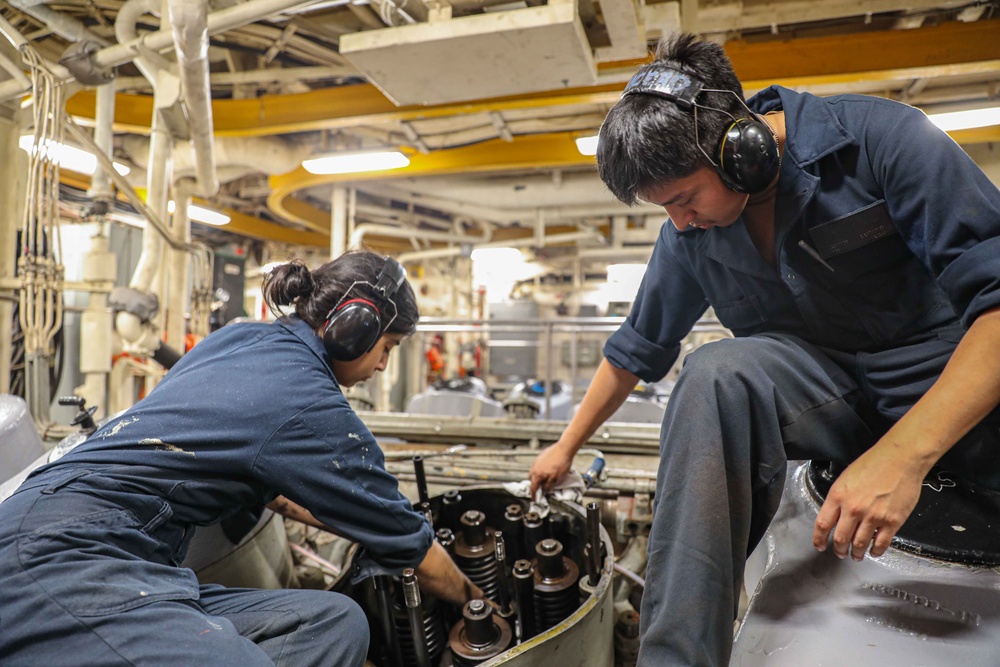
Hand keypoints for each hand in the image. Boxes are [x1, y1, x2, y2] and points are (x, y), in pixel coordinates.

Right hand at [529, 442, 573, 497]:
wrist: (564, 449)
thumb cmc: (562, 463)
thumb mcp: (556, 479)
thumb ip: (548, 485)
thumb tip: (544, 489)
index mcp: (538, 475)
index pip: (533, 488)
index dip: (533, 495)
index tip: (533, 499)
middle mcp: (535, 468)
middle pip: (531, 480)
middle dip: (534, 485)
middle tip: (539, 489)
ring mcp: (537, 461)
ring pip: (533, 472)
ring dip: (537, 477)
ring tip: (544, 479)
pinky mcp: (540, 457)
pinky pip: (537, 466)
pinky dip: (539, 471)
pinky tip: (547, 471)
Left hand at [812, 440, 927, 560]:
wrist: (900, 459)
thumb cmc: (874, 463)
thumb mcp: (846, 478)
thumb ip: (839, 498)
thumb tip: (835, 514)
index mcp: (838, 496)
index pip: (822, 524)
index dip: (819, 539)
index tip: (820, 545)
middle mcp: (853, 509)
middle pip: (840, 538)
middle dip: (839, 549)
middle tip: (840, 553)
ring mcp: (873, 517)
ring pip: (860, 544)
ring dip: (857, 553)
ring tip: (856, 555)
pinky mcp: (892, 522)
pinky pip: (881, 543)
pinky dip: (876, 551)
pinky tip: (874, 551)